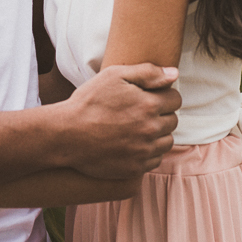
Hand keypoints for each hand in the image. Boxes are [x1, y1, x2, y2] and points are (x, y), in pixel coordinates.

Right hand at [61, 63, 180, 178]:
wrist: (66, 135)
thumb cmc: (89, 102)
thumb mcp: (114, 76)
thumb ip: (147, 73)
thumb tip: (174, 74)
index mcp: (149, 105)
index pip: (175, 99)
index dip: (164, 95)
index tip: (150, 96)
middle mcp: (151, 129)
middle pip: (173, 121)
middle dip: (161, 114)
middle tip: (140, 112)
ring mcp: (144, 151)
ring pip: (167, 142)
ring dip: (158, 134)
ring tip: (137, 128)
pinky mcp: (135, 168)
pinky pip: (155, 160)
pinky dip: (149, 152)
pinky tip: (133, 144)